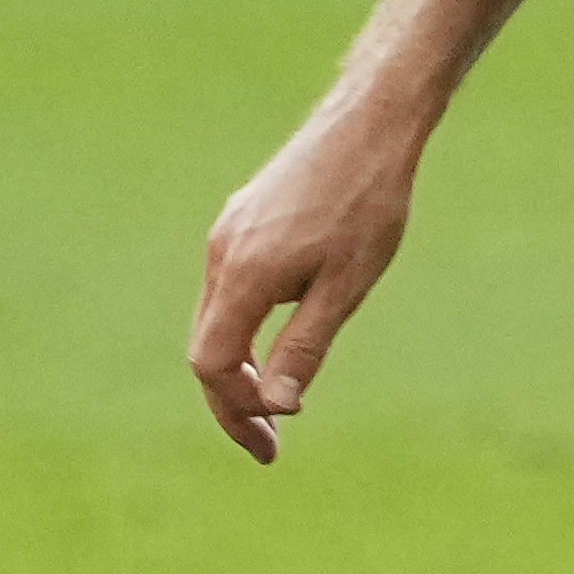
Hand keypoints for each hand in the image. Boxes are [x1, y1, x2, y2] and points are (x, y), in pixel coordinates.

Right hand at [189, 94, 426, 463]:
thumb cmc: (367, 205)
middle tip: (271, 447)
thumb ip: (304, 347)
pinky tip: (271, 351)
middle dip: (233, 403)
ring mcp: (228, 236)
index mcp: (244, 275)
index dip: (235, 412)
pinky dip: (240, 332)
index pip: (212, 364)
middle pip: (205, 349)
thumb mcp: (345, 287)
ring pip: (214, 321)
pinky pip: (226, 294)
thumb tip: (276, 407)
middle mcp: (222, 255)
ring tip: (274, 408)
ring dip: (235, 370)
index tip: (272, 445)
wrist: (368, 126)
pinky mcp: (241, 224)